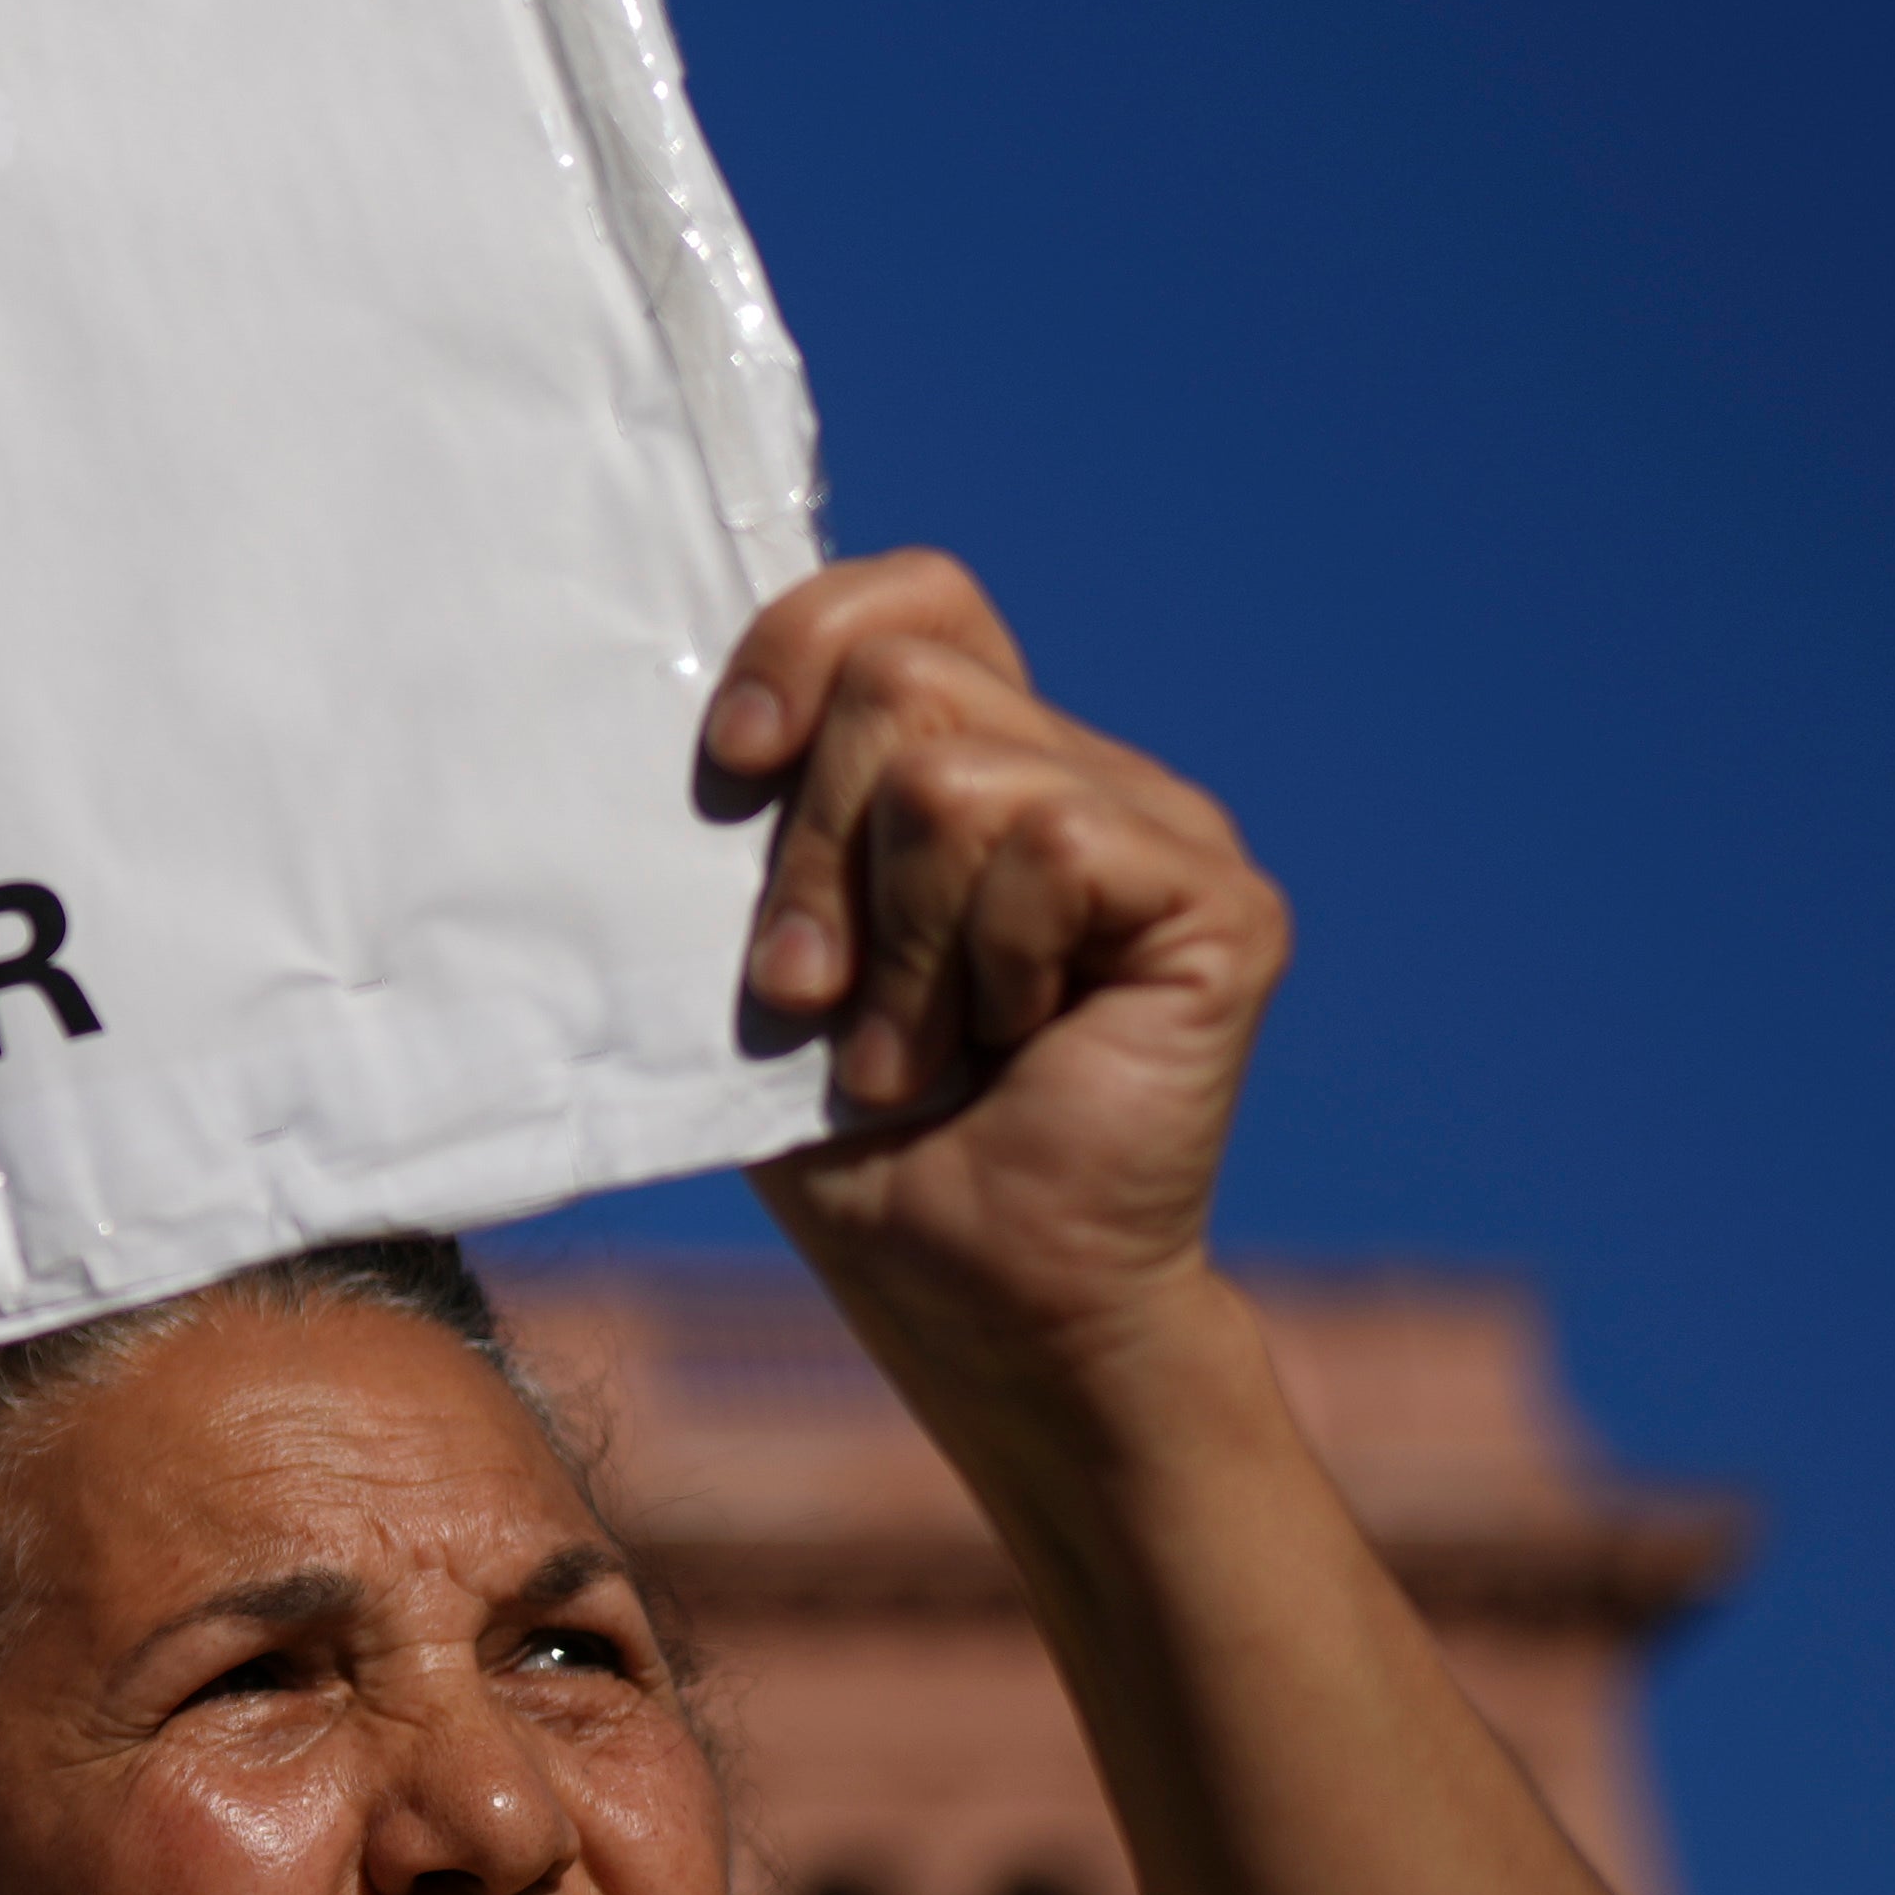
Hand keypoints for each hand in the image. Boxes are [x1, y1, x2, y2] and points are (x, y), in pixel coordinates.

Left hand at [708, 555, 1278, 1397]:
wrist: (972, 1298)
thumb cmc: (855, 1137)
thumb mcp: (762, 945)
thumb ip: (758, 814)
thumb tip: (673, 699)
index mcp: (977, 762)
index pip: (909, 596)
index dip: (805, 643)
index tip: (733, 765)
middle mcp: (1081, 771)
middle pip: (899, 682)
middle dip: (815, 854)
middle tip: (817, 998)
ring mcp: (1165, 827)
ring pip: (954, 774)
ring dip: (898, 944)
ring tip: (914, 1051)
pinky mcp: (1221, 902)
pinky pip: (1052, 844)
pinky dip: (990, 962)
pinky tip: (1015, 1044)